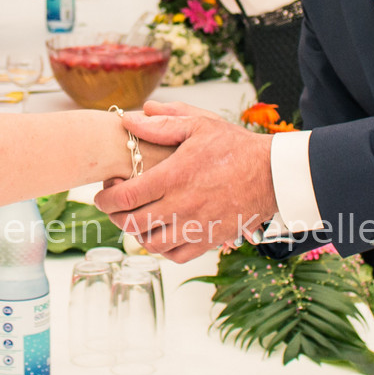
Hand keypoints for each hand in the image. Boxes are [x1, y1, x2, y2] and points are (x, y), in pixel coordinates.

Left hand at [94, 101, 277, 262]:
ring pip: (151, 244)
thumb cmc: (235, 147)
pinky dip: (161, 249)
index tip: (102, 194)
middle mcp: (182, 206)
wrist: (271, 174)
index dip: (106, 199)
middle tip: (114, 206)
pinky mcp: (210, 240)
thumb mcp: (199, 124)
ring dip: (136, 234)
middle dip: (115, 216)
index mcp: (174, 177)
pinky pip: (175, 255)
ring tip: (136, 219)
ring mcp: (196, 227)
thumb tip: (129, 119)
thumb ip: (162, 122)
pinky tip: (160, 234)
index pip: (126, 197)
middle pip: (132, 224)